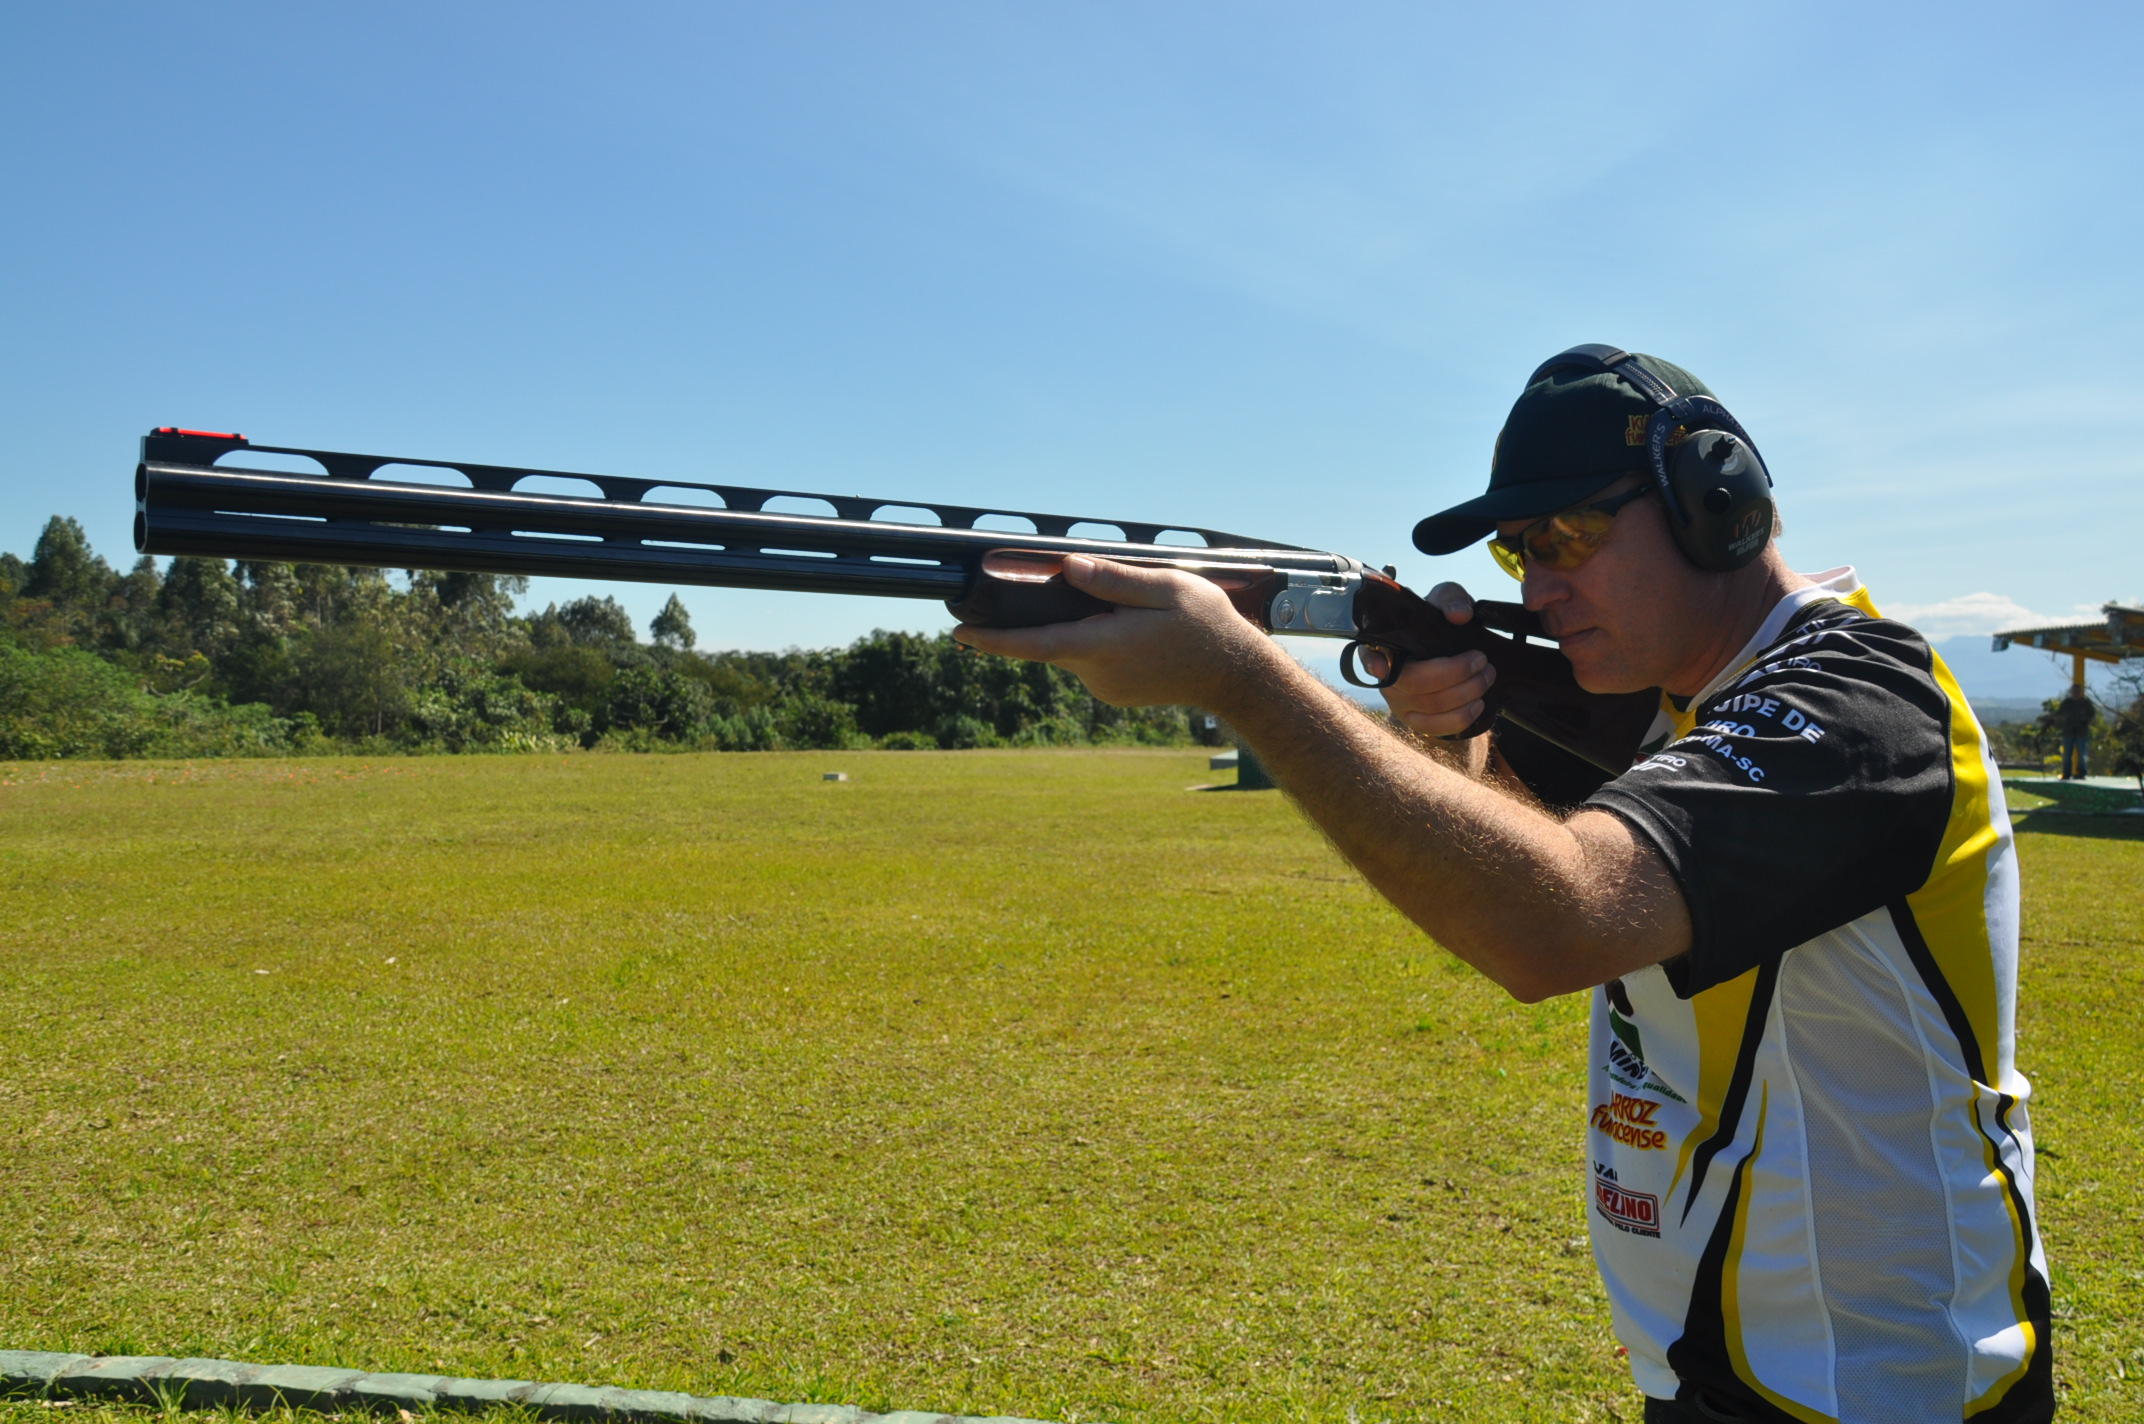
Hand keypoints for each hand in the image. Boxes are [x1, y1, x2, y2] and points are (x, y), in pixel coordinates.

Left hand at [951, 554, 1274, 710]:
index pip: (1033, 645)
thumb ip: (1114, 580)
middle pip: (1055, 639)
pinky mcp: (1116, 692)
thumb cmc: (1205, 627)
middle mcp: (1096, 673)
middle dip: (1060, 615)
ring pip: (1076, 648)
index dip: (992, 641)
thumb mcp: (1165, 589)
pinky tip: (1140, 633)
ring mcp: (1106, 688)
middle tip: (1099, 593)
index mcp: (1102, 646)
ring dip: (1089, 627)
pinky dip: (1102, 641)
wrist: (1236, 677)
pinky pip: (1094, 659)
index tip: (959, 634)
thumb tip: (1068, 566)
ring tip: (1141, 617)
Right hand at [1365, 582, 1495, 739]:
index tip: (1381, 668)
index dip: (1372, 662)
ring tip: (1487, 675)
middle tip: (1481, 659)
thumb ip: (1452, 599)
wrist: (1449, 645)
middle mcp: (1386, 676)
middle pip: (1414, 683)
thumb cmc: (1440, 620)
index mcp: (1385, 644)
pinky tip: (1478, 703)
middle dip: (1455, 672)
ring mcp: (1397, 701)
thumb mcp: (1445, 600)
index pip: (1368, 654)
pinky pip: (1435, 728)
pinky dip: (1461, 717)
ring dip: (1466, 692)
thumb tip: (1459, 615)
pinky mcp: (1413, 720)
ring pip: (1430, 706)